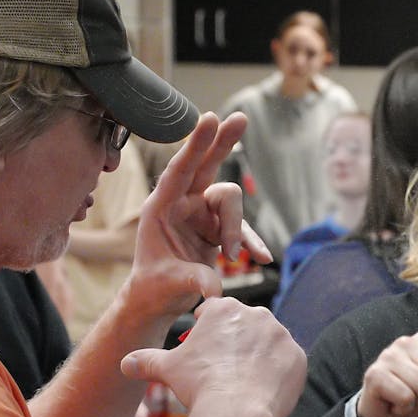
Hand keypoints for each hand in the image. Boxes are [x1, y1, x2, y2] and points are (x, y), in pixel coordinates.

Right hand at [118, 296, 303, 416]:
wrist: (235, 411)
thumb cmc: (199, 385)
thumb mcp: (167, 369)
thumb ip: (147, 360)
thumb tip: (125, 363)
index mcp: (225, 309)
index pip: (215, 314)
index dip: (207, 333)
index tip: (204, 352)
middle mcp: (257, 314)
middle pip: (244, 327)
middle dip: (235, 344)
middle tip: (224, 371)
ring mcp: (281, 335)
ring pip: (267, 344)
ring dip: (258, 358)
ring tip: (244, 382)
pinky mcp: (298, 356)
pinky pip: (288, 363)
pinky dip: (278, 375)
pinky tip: (263, 390)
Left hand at [126, 112, 272, 319]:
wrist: (161, 298)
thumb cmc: (155, 286)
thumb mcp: (169, 283)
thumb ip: (193, 280)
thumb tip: (215, 288)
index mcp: (161, 206)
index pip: (179, 170)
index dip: (195, 144)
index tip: (209, 118)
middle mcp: (182, 203)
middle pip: (206, 165)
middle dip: (223, 143)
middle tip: (241, 118)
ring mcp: (202, 213)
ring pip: (231, 203)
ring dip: (236, 229)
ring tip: (231, 259)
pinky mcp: (218, 227)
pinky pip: (242, 228)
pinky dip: (251, 242)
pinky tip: (262, 258)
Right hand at [356, 331, 417, 416]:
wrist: (383, 412)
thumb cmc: (413, 393)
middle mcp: (406, 342)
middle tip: (415, 391)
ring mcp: (388, 356)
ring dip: (417, 401)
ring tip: (404, 396)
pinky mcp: (375, 375)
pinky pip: (406, 398)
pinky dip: (403, 408)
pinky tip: (394, 402)